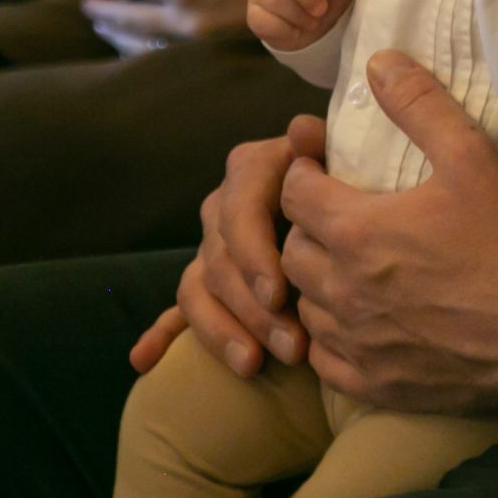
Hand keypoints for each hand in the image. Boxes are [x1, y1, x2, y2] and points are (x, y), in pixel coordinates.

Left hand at [83, 0, 306, 53]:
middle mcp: (182, 21)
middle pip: (118, 17)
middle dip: (99, 1)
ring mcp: (193, 43)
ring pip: (131, 43)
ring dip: (113, 26)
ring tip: (106, 11)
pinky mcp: (203, 53)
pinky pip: (153, 55)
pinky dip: (134, 44)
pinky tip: (133, 34)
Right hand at [132, 114, 329, 378]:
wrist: (350, 209)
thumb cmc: (354, 184)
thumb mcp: (343, 159)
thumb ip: (322, 147)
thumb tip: (302, 131)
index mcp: (252, 171)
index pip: (239, 210)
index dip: (253, 254)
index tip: (278, 295)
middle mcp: (225, 207)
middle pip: (221, 259)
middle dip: (253, 309)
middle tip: (293, 347)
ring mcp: (211, 247)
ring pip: (199, 289)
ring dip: (222, 331)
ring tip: (253, 365)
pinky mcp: (207, 283)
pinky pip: (177, 309)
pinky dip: (160, 334)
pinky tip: (144, 360)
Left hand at [280, 52, 497, 420]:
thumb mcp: (473, 156)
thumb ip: (419, 104)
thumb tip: (379, 63)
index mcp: (358, 231)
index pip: (293, 194)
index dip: (302, 174)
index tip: (321, 169)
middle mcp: (345, 290)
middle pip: (290, 250)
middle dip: (304, 227)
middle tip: (336, 215)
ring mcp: (359, 344)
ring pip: (304, 306)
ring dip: (315, 282)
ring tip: (347, 266)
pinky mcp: (378, 385)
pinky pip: (326, 359)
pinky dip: (332, 337)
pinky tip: (360, 322)